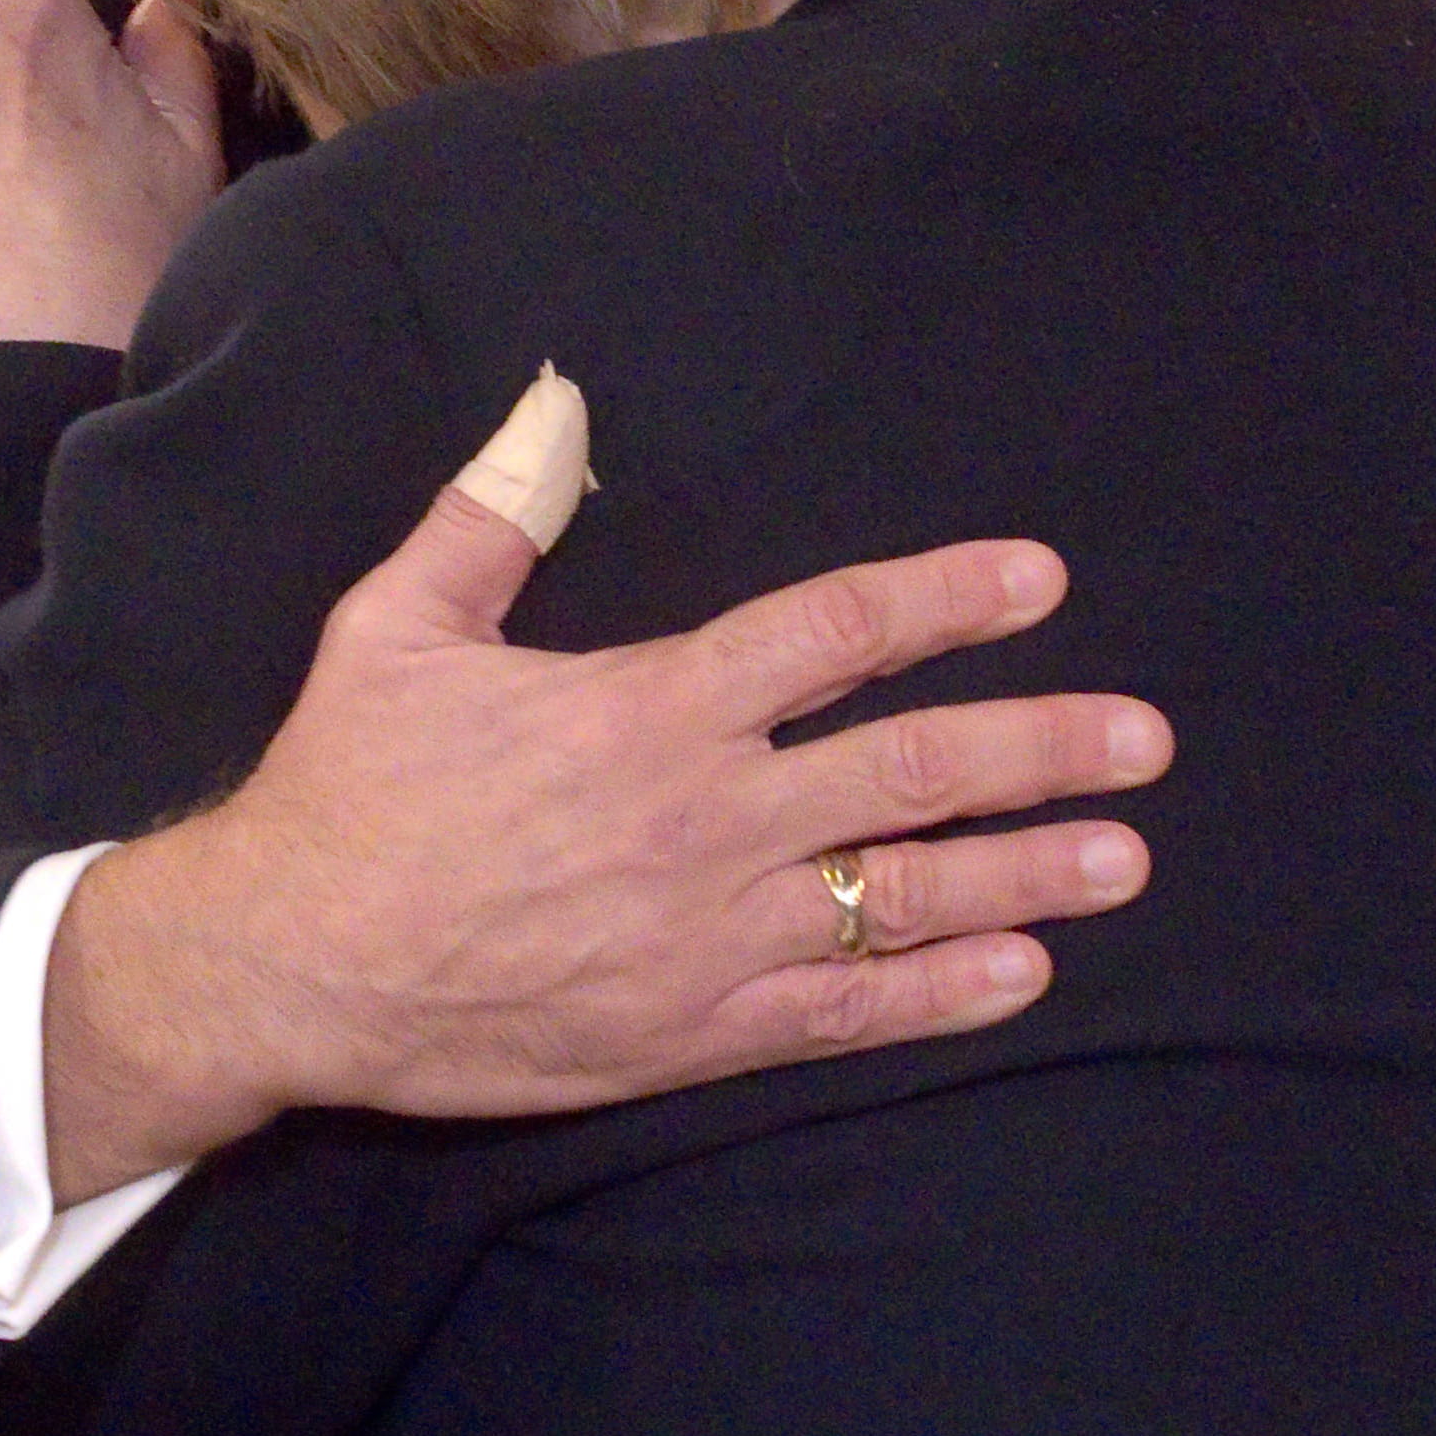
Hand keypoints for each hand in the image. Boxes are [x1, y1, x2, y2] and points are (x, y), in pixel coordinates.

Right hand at [42, 480, 1170, 1195]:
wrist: (289, 964)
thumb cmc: (345, 788)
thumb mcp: (398, 625)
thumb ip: (491, 514)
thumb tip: (555, 403)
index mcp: (653, 707)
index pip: (836, 635)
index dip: (947, 599)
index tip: (1038, 581)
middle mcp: (709, 818)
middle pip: (913, 771)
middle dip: (1042, 748)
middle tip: (1146, 739)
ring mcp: (713, 934)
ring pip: (903, 894)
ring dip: (1027, 875)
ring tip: (1125, 859)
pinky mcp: (694, 1032)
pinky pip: (845, 1013)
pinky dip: (941, 995)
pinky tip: (1026, 975)